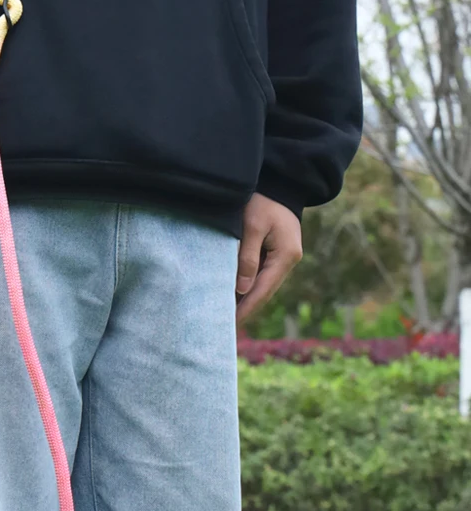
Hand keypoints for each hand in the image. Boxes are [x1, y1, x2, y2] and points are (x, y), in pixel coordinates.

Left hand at [236, 193, 302, 324]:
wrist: (277, 183)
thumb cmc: (262, 201)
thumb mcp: (252, 226)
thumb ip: (247, 257)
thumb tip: (241, 289)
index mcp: (286, 256)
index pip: (263, 290)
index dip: (246, 309)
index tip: (230, 325)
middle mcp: (287, 260)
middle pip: (263, 292)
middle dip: (244, 310)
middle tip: (223, 327)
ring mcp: (282, 257)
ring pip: (260, 285)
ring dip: (244, 300)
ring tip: (223, 316)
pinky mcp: (274, 253)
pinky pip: (258, 275)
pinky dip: (245, 286)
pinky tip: (230, 295)